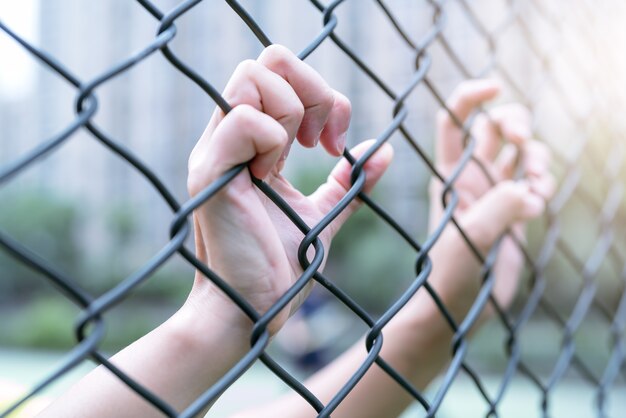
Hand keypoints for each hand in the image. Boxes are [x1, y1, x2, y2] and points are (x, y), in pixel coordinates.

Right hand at [185, 45, 392, 334]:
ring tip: (295, 156)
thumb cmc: (278, 268)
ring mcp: (216, 152)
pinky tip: (270, 177)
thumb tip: (383, 151)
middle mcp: (228, 138)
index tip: (336, 143)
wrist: (251, 310)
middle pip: (265, 61)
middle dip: (311, 90)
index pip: (278, 73)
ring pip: (250, 78)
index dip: (320, 93)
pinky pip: (244, 121)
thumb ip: (347, 183)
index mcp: (250, 143)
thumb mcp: (321, 215)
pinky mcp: (211, 174)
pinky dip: (272, 141)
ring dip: (291, 113)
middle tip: (322, 140)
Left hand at [427, 79, 554, 323]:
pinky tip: (536, 204)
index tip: (496, 85)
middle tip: (522, 141)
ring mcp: (495, 193)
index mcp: (450, 173)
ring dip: (536, 157)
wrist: (458, 308)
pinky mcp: (514, 212)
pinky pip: (535, 182)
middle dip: (516, 122)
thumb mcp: (471, 236)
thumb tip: (529, 192)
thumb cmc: (449, 274)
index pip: (455, 120)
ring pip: (522, 153)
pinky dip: (542, 185)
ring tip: (534, 184)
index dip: (472, 96)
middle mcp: (472, 177)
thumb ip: (500, 207)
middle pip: (497, 126)